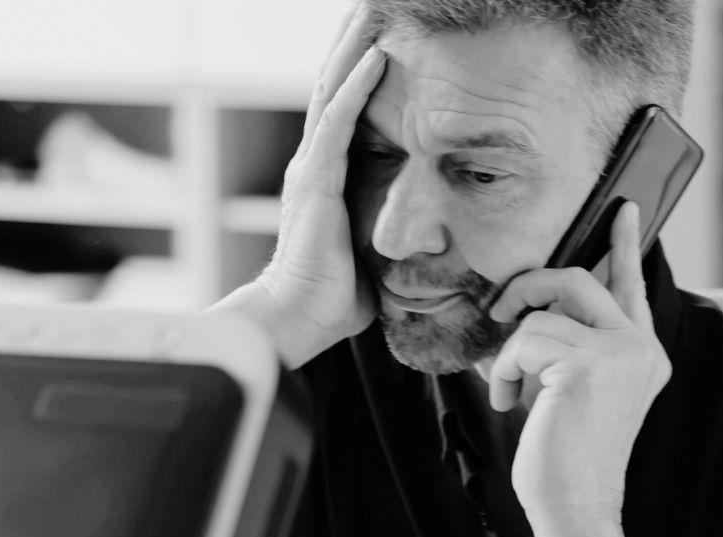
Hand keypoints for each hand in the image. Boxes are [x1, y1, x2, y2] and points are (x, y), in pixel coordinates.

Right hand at [214, 7, 385, 367]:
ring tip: (373, 14)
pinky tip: (377, 58)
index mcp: (323, 178)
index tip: (381, 37)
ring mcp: (310, 169)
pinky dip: (356, 87)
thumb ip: (385, 227)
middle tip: (373, 8)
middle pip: (331, 88)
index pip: (341, 111)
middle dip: (352, 44)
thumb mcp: (368, 249)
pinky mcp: (315, 181)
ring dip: (354, 50)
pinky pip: (338, 122)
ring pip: (332, 92)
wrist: (299, 320)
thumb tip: (423, 231)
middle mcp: (311, 164)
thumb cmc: (335, 297)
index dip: (358, 74)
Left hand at [482, 203, 669, 526]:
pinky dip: (503, 370)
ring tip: (510, 390)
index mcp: (643, 354)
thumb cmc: (567, 457)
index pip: (631, 287)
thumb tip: (529, 308)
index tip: (625, 208)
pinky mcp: (587, 364)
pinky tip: (509, 403)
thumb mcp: (574, 391)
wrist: (576, 506)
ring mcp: (619, 354)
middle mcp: (640, 349)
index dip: (625, 244)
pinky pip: (525, 340)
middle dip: (528, 289)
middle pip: (577, 280)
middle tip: (499, 312)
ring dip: (510, 351)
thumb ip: (570, 346)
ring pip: (542, 314)